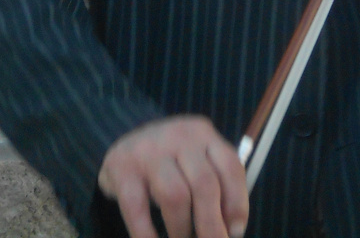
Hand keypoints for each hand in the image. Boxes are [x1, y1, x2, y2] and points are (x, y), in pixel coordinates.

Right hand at [98, 115, 247, 237]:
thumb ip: (214, 184)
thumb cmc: (170, 160)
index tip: (236, 232)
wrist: (124, 145)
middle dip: (212, 224)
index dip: (237, 203)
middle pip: (204, 183)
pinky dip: (147, 234)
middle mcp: (178, 136)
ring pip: (174, 196)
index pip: (230, 166)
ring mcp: (148, 150)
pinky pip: (137, 208)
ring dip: (182, 229)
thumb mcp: (195, 160)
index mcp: (203, 133)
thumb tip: (231, 231)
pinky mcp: (121, 168)